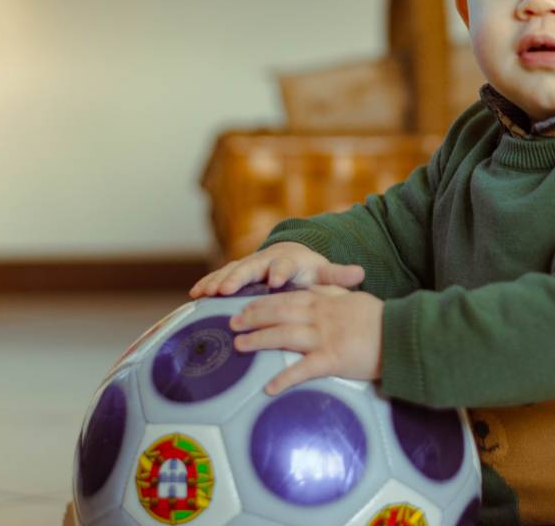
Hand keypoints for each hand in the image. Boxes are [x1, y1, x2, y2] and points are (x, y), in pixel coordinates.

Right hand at [188, 242, 364, 297]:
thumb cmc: (308, 270)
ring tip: (204, 292)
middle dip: (238, 277)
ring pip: (230, 272)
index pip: (284, 265)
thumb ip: (338, 276)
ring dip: (217, 281)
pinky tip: (194, 296)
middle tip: (226, 289)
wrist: (291, 258)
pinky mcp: (235, 275)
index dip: (280, 272)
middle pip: (250, 267)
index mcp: (288, 261)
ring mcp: (248, 267)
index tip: (275, 280)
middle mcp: (265, 261)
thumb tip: (360, 273)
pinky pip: (219, 279)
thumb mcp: (323, 273)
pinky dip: (206, 285)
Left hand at [229, 286, 384, 394]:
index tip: (246, 305)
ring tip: (239, 346)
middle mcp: (320, 316)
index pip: (288, 298)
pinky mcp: (332, 359)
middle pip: (279, 313)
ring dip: (259, 340)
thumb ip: (334, 294)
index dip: (264, 302)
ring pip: (283, 336)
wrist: (402, 333)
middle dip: (253, 317)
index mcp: (326, 300)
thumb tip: (317, 292)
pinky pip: (302, 370)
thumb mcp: (355, 298)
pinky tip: (269, 388)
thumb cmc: (381, 318)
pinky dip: (284, 379)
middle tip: (232, 323)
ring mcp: (324, 337)